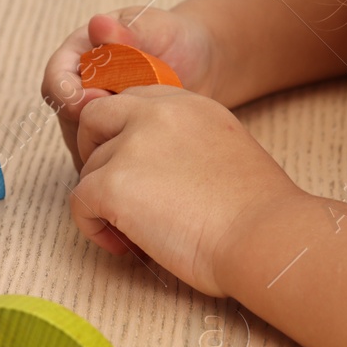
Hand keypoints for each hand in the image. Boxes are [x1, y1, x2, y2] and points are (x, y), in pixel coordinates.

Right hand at [42, 6, 218, 168]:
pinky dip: (119, 159)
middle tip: (126, 123)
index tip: (97, 98)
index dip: (69, 94)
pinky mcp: (106, 141)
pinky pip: (101, 159)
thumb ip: (127, 30)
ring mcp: (90, 117)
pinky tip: (147, 151)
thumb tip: (99, 24)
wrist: (198, 65)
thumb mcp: (155, 28)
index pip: (55, 80)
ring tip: (145, 134)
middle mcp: (77, 89)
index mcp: (78, 56)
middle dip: (91, 125)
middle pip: (65, 117)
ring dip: (107, 144)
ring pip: (81, 142)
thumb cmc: (173, 39)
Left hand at [69, 86, 300, 295]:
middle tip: (113, 190)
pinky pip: (80, 201)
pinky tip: (122, 245)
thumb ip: (182, 144)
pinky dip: (92, 226)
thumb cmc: (256, 213)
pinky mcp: (113, 183)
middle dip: (93, 151)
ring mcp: (130, 146)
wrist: (266, 239)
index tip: (133, 167)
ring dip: (101, 201)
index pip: (132, 101)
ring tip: (134, 232)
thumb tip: (148, 168)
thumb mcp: (224, 151)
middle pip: (94, 119)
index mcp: (188, 104)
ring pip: (89, 169)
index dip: (121, 133)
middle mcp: (156, 114)